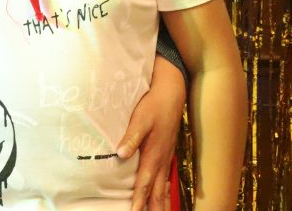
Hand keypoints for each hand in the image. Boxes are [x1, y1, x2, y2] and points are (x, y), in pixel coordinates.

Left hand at [117, 57, 186, 210]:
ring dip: (160, 204)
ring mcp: (166, 157)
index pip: (144, 185)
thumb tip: (120, 154)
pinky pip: (165, 179)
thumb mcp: (140, 119)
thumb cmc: (153, 105)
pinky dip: (163, 192)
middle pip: (157, 193)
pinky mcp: (166, 152)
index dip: (138, 202)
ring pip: (163, 188)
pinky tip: (161, 195)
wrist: (171, 92)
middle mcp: (161, 160)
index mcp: (153, 155)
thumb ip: (131, 138)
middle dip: (153, 209)